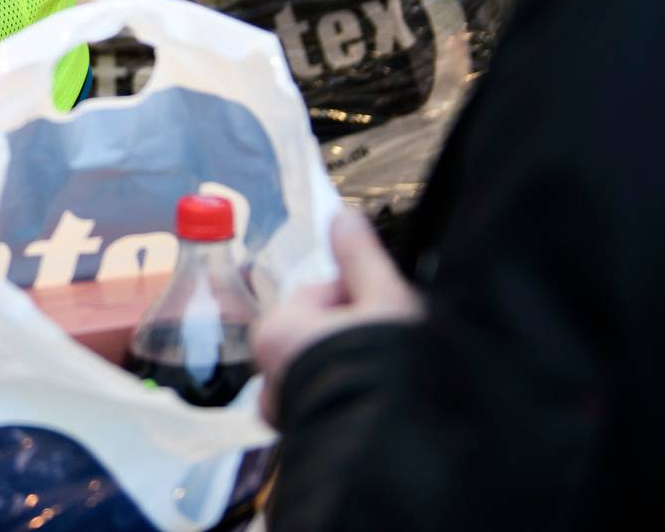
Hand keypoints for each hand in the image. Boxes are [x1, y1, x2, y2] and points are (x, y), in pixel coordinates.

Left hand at [255, 208, 422, 425]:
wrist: (395, 447)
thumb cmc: (383, 372)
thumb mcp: (383, 299)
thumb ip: (360, 257)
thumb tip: (343, 216)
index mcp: (277, 330)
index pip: (325, 292)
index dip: (364, 295)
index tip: (387, 308)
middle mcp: (269, 370)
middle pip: (323, 329)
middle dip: (357, 331)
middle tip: (391, 344)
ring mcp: (285, 408)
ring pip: (325, 365)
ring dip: (354, 363)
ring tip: (390, 375)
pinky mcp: (305, 436)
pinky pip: (327, 399)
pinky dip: (348, 395)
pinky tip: (379, 400)